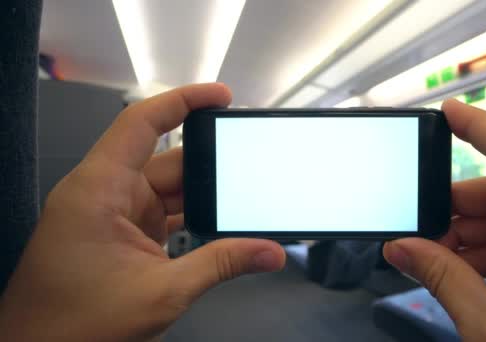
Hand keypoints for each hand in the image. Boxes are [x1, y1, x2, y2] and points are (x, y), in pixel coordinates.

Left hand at [0, 83, 285, 340]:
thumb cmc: (74, 324)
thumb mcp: (161, 292)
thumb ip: (220, 264)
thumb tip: (268, 252)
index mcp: (100, 189)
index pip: (143, 124)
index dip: (184, 101)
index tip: (221, 96)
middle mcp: (105, 193)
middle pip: (168, 161)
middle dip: (210, 165)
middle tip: (250, 168)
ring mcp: (114, 214)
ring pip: (169, 190)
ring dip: (203, 197)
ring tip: (241, 202)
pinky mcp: (123, 233)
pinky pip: (164, 212)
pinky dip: (191, 217)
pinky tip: (219, 225)